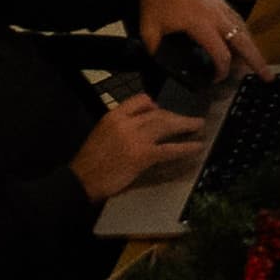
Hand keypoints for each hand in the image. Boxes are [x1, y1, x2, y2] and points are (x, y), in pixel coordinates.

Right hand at [71, 91, 202, 204]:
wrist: (81, 179)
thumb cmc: (90, 161)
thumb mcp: (102, 133)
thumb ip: (121, 126)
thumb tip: (142, 124)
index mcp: (114, 116)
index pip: (141, 100)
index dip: (156, 105)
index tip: (163, 110)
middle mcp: (126, 123)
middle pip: (158, 113)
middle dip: (176, 116)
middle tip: (189, 120)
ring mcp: (135, 139)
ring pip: (166, 126)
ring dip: (185, 125)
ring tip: (198, 126)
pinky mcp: (142, 155)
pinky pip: (169, 149)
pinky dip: (185, 147)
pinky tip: (196, 147)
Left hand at [136, 0, 255, 83]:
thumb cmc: (155, 0)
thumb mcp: (149, 29)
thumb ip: (158, 50)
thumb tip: (164, 66)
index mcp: (200, 24)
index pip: (221, 53)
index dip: (222, 70)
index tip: (217, 79)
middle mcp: (217, 16)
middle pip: (244, 42)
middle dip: (257, 61)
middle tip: (268, 77)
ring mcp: (222, 7)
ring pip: (245, 31)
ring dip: (253, 48)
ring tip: (259, 64)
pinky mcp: (222, 1)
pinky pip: (239, 21)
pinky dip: (245, 35)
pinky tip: (245, 44)